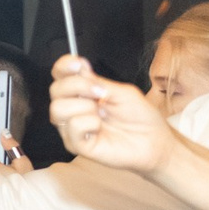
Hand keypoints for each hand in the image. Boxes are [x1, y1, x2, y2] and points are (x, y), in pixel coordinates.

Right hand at [49, 56, 177, 174]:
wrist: (153, 141)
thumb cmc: (139, 116)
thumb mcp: (122, 92)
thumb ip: (98, 82)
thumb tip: (79, 68)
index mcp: (82, 93)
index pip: (60, 75)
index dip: (64, 66)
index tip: (78, 64)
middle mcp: (72, 109)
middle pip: (55, 90)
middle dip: (78, 86)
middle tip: (101, 93)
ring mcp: (72, 128)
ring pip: (58, 109)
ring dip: (84, 106)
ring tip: (102, 114)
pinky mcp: (76, 145)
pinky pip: (72, 126)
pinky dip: (89, 123)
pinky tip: (101, 128)